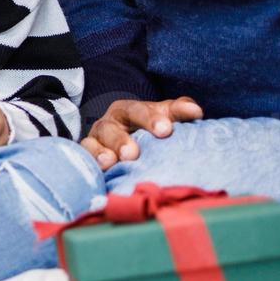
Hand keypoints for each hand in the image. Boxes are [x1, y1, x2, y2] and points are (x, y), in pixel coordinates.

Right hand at [81, 97, 202, 168]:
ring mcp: (95, 141)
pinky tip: (100, 170)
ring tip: (110, 162)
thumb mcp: (162, 116)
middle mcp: (108, 124)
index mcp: (127, 110)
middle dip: (121, 140)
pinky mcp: (87, 158)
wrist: (126, 143)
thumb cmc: (148, 129)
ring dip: (101, 153)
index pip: (137, 110)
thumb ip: (178, 111)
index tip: (166, 130)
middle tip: (133, 153)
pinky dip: (90, 163)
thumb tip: (195, 111)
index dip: (150, 119)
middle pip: (111, 129)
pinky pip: (84, 159)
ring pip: (92, 144)